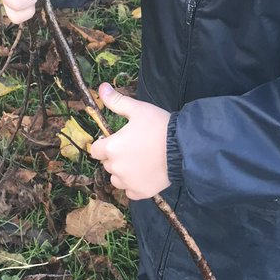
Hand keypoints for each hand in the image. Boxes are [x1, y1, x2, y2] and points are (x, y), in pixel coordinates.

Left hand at [89, 83, 170, 199]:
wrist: (184, 148)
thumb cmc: (159, 126)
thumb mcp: (138, 109)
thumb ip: (116, 101)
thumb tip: (101, 87)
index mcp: (111, 147)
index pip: (95, 150)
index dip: (104, 144)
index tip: (118, 140)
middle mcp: (116, 168)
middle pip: (107, 163)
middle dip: (115, 156)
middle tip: (134, 148)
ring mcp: (128, 182)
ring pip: (116, 179)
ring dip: (122, 172)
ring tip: (139, 162)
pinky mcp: (141, 193)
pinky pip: (129, 192)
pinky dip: (134, 185)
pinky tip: (144, 175)